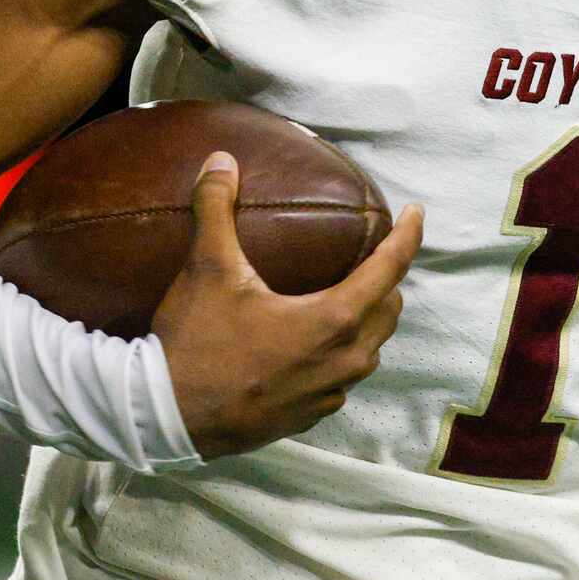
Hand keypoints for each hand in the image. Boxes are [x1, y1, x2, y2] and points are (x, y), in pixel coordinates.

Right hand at [154, 151, 423, 457]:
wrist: (162, 419)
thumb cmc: (194, 343)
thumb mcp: (207, 270)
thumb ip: (217, 210)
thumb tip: (220, 160)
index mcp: (335, 320)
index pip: (391, 268)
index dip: (408, 235)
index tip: (416, 212)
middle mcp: (345, 360)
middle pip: (388, 310)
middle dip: (387, 280)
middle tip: (374, 255)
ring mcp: (329, 393)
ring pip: (369, 349)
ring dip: (367, 321)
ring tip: (350, 297)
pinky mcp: (308, 416)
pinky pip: (342, 379)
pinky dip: (340, 356)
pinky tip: (316, 347)